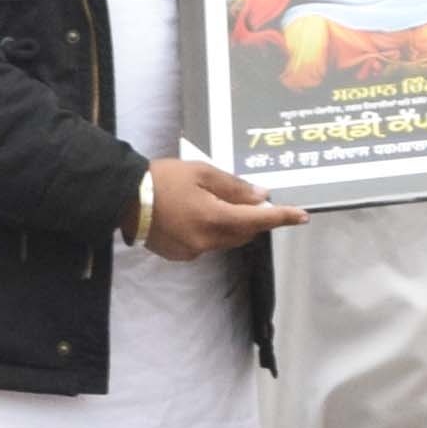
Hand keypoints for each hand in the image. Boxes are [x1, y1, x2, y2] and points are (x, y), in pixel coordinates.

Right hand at [138, 154, 304, 260]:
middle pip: (244, 233)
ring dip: (229, 224)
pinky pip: (206, 243)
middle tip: (246, 198)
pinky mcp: (181, 255)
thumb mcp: (201, 173)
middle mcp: (208, 241)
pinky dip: (209, 230)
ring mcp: (194, 251)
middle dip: (251, 218)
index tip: (302, 216)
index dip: (282, 218)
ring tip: (211, 201)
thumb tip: (261, 197)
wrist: (124, 198)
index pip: (259, 221)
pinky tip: (192, 214)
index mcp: (215, 218)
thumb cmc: (163, 179)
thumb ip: (234, 187)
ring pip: (226, 239)